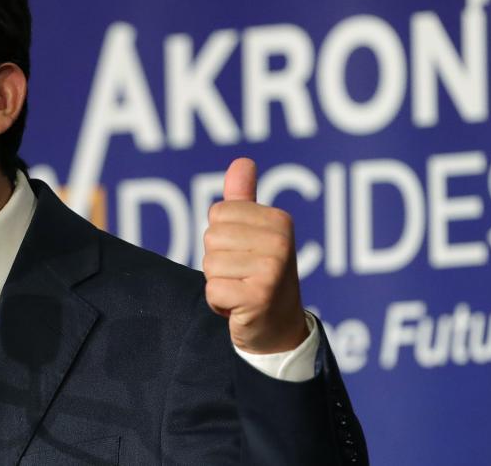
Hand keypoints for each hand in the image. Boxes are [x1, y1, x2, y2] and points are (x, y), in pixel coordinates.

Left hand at [203, 158, 308, 353]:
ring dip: (218, 283)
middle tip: (242, 276)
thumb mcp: (255, 234)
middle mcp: (280, 242)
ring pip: (210, 265)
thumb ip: (244, 199)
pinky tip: (239, 308)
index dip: (222, 238)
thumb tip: (241, 161)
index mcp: (279, 220)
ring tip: (242, 290)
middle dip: (217, 261)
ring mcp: (272, 270)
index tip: (245, 254)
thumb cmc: (261, 275)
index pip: (218, 213)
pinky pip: (212, 291)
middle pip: (211, 238)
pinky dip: (219, 304)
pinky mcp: (258, 297)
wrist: (279, 328)